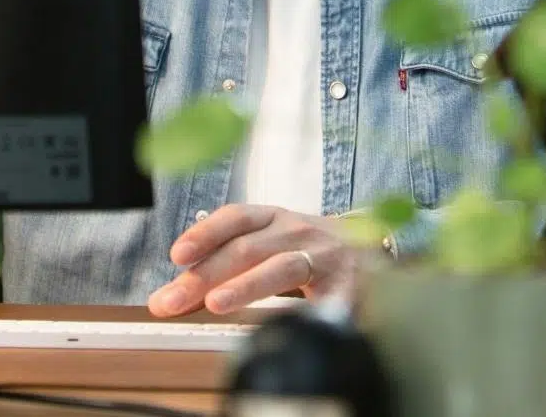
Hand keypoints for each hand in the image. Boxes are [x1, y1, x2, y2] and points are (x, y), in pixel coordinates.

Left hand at [147, 204, 352, 316]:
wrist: (373, 250)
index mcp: (274, 218)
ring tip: (216, 303)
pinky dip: (301, 312)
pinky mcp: (345, 284)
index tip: (177, 255)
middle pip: (247, 247)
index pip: (235, 218)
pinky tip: (282, 328)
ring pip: (280, 267)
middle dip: (205, 275)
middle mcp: (296, 230)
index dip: (205, 233)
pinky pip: (321, 299)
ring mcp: (320, 255)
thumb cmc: (311, 250)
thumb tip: (182, 290)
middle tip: (172, 300)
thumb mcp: (272, 243)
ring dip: (245, 286)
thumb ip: (232, 263)